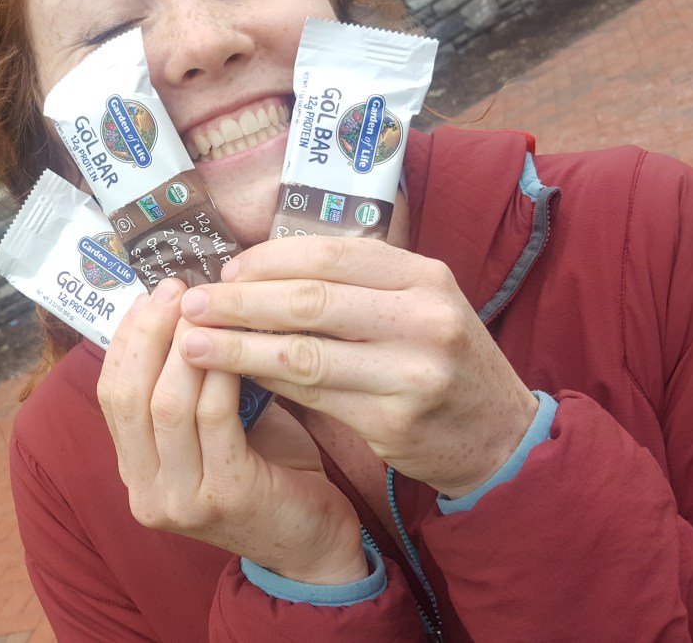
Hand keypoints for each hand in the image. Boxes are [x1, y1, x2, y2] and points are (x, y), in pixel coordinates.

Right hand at [98, 278, 365, 583]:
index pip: (110, 395)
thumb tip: (182, 310)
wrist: (314, 543)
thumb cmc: (269, 472)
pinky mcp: (224, 497)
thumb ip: (189, 388)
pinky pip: (214, 418)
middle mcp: (146, 492)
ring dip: (186, 348)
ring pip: (167, 404)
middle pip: (128, 397)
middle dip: (149, 334)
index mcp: (135, 473)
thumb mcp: (215, 430)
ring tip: (208, 309)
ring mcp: (181, 500)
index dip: (126, 340)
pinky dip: (222, 375)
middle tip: (178, 290)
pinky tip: (237, 346)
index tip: (151, 295)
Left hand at [178, 236, 538, 497]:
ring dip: (238, 347)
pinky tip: (234, 379)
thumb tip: (258, 272)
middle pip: (310, 300)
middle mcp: (422, 318)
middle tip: (194, 303)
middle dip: (242, 301)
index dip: (268, 260)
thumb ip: (355, 286)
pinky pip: (312, 396)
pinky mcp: (393, 421)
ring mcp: (411, 372)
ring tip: (194, 343)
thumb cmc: (440, 362)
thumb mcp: (417, 306)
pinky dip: (266, 384)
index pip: (330, 254)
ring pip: (303, 353)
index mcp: (423, 277)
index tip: (226, 270)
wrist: (499, 436)